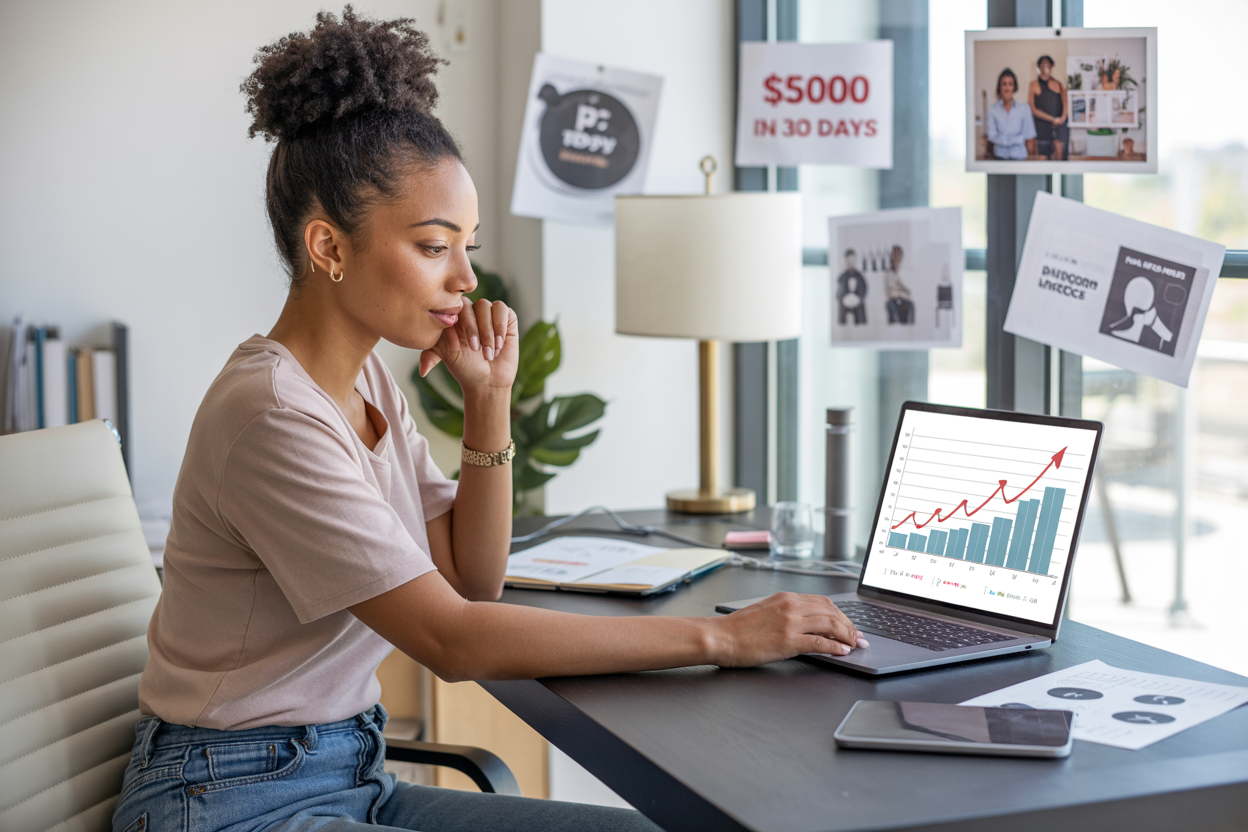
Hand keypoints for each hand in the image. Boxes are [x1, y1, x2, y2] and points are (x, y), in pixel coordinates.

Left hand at [419, 298, 518, 393]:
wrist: (488, 381)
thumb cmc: (465, 368)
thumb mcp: (445, 358)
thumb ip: (431, 353)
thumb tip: (422, 368)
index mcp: (455, 317)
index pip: (453, 306)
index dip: (456, 324)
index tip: (456, 347)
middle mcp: (472, 312)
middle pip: (470, 305)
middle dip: (472, 328)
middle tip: (474, 349)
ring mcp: (489, 313)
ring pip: (486, 306)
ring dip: (487, 331)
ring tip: (488, 353)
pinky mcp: (507, 317)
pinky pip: (502, 310)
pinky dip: (499, 327)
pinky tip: (499, 345)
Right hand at [711, 592, 867, 666]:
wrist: (720, 637)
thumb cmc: (738, 628)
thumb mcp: (767, 612)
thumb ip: (788, 614)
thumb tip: (810, 625)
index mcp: (786, 598)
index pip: (824, 602)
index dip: (842, 615)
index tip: (850, 626)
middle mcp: (791, 606)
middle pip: (832, 611)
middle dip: (850, 626)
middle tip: (859, 638)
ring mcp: (790, 623)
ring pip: (830, 625)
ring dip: (847, 636)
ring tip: (854, 646)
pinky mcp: (788, 641)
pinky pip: (820, 643)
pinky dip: (835, 648)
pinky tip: (842, 652)